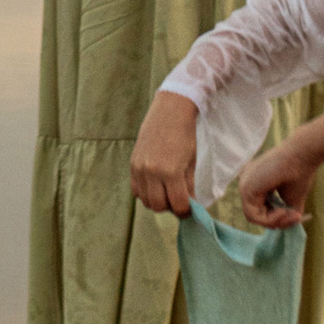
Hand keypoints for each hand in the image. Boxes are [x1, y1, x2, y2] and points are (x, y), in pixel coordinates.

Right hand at [129, 91, 198, 216]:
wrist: (168, 113)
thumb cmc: (184, 137)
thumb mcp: (191, 164)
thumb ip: (189, 187)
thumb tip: (190, 207)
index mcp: (171, 172)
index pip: (177, 205)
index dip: (185, 210)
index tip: (189, 209)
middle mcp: (152, 172)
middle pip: (158, 206)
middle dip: (170, 207)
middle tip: (177, 199)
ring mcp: (139, 168)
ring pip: (145, 200)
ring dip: (156, 201)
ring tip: (166, 191)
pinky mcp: (132, 165)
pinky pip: (136, 190)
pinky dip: (145, 193)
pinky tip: (155, 184)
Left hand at [239, 132, 320, 230]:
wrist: (301, 157)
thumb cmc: (299, 174)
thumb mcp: (291, 200)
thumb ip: (285, 214)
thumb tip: (285, 227)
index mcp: (255, 182)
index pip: (258, 208)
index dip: (276, 218)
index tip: (296, 217)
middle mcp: (247, 182)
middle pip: (254, 214)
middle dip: (276, 222)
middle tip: (294, 219)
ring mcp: (244, 185)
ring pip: (253, 218)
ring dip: (274, 222)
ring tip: (290, 215)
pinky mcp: (246, 188)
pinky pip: (253, 215)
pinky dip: (270, 219)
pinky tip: (283, 212)